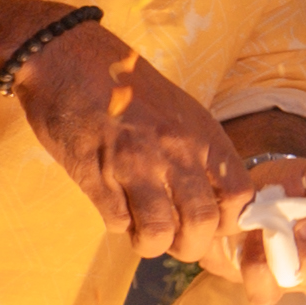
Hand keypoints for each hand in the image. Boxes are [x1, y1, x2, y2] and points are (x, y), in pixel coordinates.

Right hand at [3, 21, 251, 264]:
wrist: (66, 57)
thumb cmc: (127, 88)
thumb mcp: (180, 112)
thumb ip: (200, 154)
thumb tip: (214, 204)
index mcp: (202, 134)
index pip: (238, 195)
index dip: (228, 222)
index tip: (212, 226)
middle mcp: (175, 150)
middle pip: (201, 224)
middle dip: (189, 247)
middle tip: (175, 243)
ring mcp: (134, 164)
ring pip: (159, 232)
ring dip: (151, 244)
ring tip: (143, 235)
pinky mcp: (95, 174)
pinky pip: (117, 221)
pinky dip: (119, 225)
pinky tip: (115, 209)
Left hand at [211, 147, 305, 296]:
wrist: (247, 191)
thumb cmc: (289, 187)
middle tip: (304, 224)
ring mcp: (284, 283)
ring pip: (290, 294)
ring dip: (279, 262)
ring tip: (268, 230)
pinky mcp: (256, 283)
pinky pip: (260, 290)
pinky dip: (253, 262)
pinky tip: (248, 233)